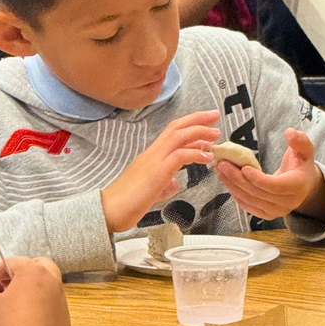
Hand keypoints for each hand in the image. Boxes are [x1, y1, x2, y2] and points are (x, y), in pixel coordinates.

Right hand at [0, 256, 69, 325]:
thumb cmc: (6, 325)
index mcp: (34, 272)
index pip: (13, 261)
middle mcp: (53, 284)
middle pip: (38, 268)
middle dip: (20, 274)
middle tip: (2, 285)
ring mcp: (61, 305)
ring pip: (47, 290)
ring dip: (31, 292)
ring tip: (11, 306)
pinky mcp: (64, 324)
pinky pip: (52, 311)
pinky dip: (39, 312)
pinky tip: (23, 323)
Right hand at [100, 111, 220, 232]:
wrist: (109, 210)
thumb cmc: (126, 203)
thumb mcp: (151, 190)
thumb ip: (164, 183)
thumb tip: (175, 183)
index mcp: (151, 156)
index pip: (172, 132)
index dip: (190, 123)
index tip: (206, 122)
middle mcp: (152, 154)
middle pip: (176, 127)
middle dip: (198, 119)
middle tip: (215, 115)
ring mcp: (154, 161)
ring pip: (178, 136)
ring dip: (199, 132)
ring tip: (215, 134)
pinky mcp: (156, 173)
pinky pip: (179, 156)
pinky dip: (195, 154)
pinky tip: (206, 158)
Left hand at [214, 128, 324, 221]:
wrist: (302, 186)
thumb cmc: (301, 165)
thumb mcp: (305, 150)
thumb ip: (300, 140)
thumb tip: (289, 132)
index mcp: (297, 188)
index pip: (275, 186)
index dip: (258, 179)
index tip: (244, 167)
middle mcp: (287, 204)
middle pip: (258, 194)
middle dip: (238, 179)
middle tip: (223, 163)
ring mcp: (275, 212)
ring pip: (249, 200)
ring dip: (232, 185)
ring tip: (220, 169)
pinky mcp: (264, 215)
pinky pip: (246, 205)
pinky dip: (234, 192)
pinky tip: (225, 179)